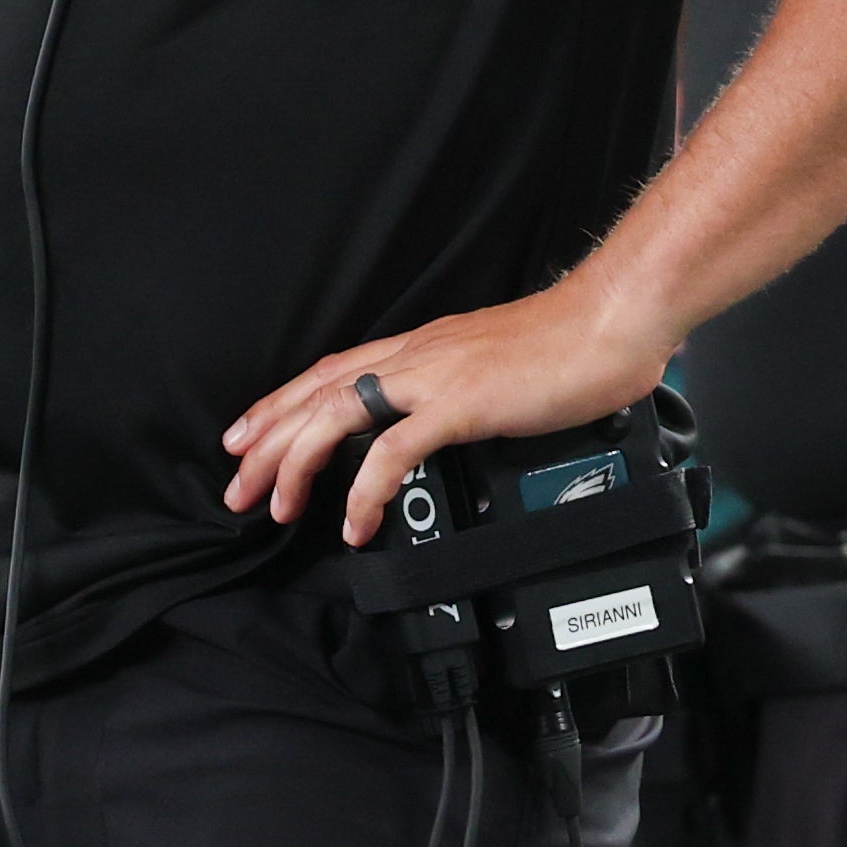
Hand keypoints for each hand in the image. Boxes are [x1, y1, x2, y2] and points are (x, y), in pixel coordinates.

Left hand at [220, 274, 675, 545]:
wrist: (610, 323)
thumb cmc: (568, 346)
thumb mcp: (494, 368)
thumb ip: (461, 392)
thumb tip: (442, 425)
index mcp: (421, 348)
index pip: (330, 372)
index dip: (282, 405)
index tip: (247, 437)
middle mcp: (415, 357)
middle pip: (316, 396)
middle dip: (267, 442)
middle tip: (236, 486)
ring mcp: (433, 378)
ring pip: (335, 416)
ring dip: (296, 464)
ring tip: (276, 507)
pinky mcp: (460, 404)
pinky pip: (393, 451)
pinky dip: (363, 491)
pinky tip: (354, 523)